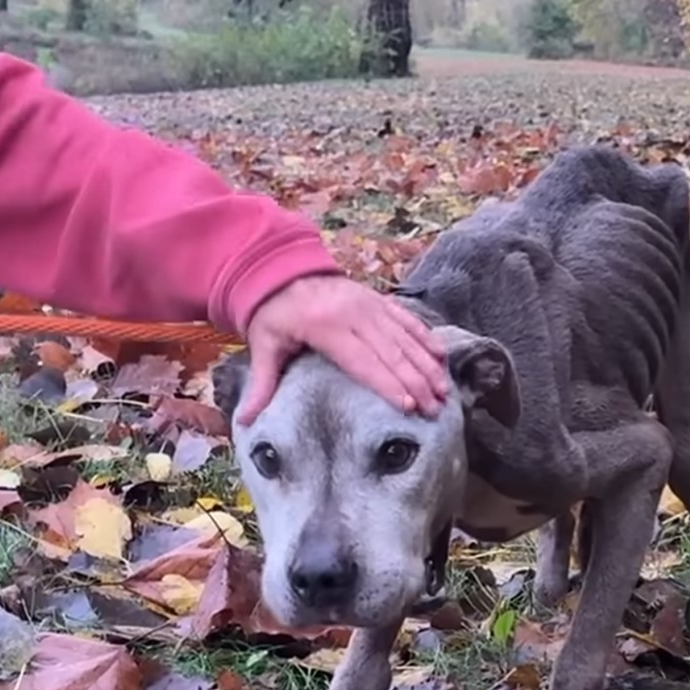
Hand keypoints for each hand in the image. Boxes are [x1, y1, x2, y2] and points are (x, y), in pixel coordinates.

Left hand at [236, 275, 447, 424]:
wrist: (282, 269)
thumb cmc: (274, 315)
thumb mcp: (263, 346)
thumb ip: (262, 383)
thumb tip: (245, 421)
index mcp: (326, 327)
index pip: (363, 360)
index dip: (387, 383)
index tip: (408, 405)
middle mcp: (354, 313)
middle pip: (391, 352)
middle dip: (416, 382)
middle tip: (434, 408)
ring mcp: (369, 304)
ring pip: (405, 338)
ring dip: (426, 365)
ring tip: (444, 391)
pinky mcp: (378, 300)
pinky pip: (407, 320)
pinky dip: (425, 337)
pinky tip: (442, 356)